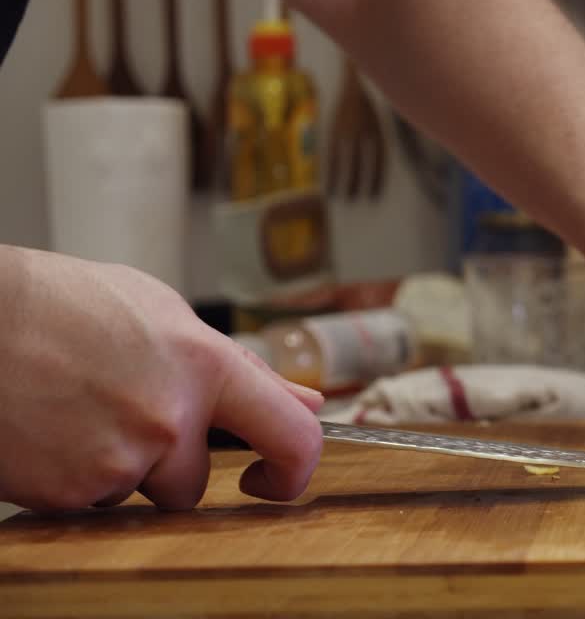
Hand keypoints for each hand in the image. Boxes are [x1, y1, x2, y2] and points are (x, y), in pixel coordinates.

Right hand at [0, 248, 323, 511]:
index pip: (292, 436)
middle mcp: (170, 418)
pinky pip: (87, 504)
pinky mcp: (67, 493)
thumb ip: (245, 367)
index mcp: (207, 366)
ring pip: (136, 493)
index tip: (276, 478)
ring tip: (76, 411)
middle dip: (163, 465)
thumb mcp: (165, 313)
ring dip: (115, 470)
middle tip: (115, 414)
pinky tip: (50, 431)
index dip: (295, 471)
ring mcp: (118, 461)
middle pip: (192, 484)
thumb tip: (308, 402)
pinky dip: (70, 478)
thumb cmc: (65, 306)